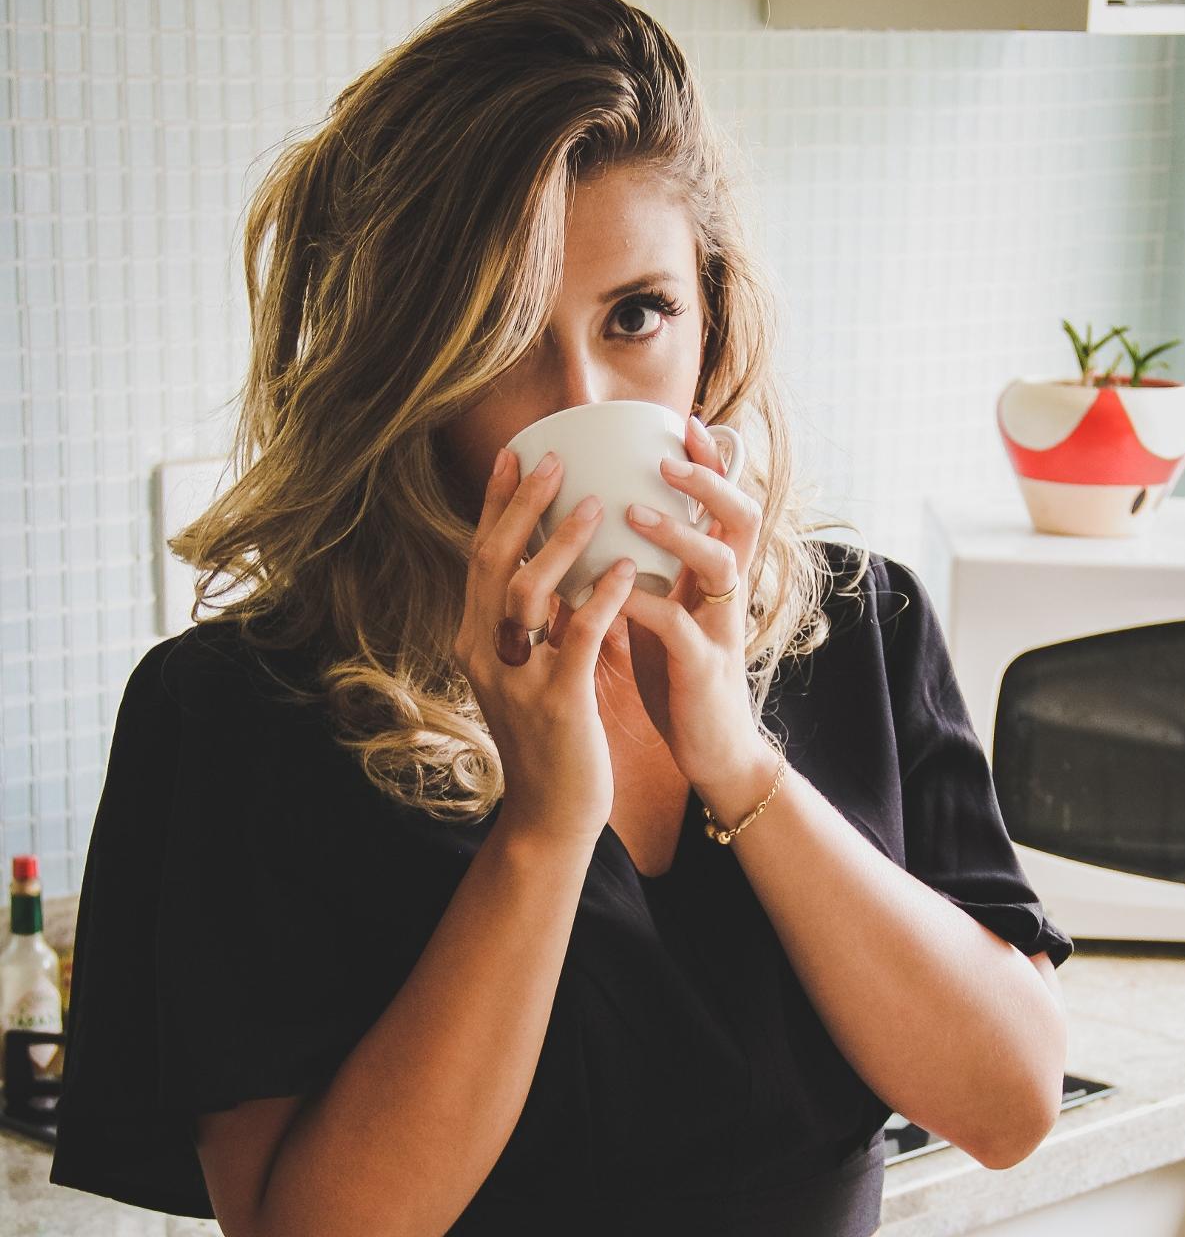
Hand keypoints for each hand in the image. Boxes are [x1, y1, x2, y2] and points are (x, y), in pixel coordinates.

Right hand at [453, 448, 636, 849]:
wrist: (552, 813)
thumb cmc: (552, 737)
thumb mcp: (532, 671)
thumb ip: (538, 623)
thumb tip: (559, 566)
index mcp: (476, 641)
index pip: (480, 558)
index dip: (495, 504)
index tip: (516, 454)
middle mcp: (483, 653)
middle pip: (493, 561)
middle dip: (521, 505)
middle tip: (552, 458)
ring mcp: (515, 678)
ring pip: (527, 590)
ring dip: (561, 541)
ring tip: (595, 502)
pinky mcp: (555, 701)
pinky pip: (577, 635)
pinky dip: (599, 595)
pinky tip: (623, 568)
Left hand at [619, 414, 770, 792]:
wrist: (711, 752)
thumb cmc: (679, 677)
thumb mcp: (669, 611)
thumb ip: (653, 570)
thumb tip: (606, 525)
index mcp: (715, 576)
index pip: (726, 503)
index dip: (711, 462)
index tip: (684, 422)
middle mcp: (727, 593)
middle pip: (742, 517)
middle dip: (710, 480)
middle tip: (669, 456)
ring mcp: (720, 628)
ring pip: (719, 563)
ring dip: (680, 532)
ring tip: (636, 510)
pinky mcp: (702, 668)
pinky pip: (680, 627)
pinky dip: (644, 604)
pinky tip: (610, 591)